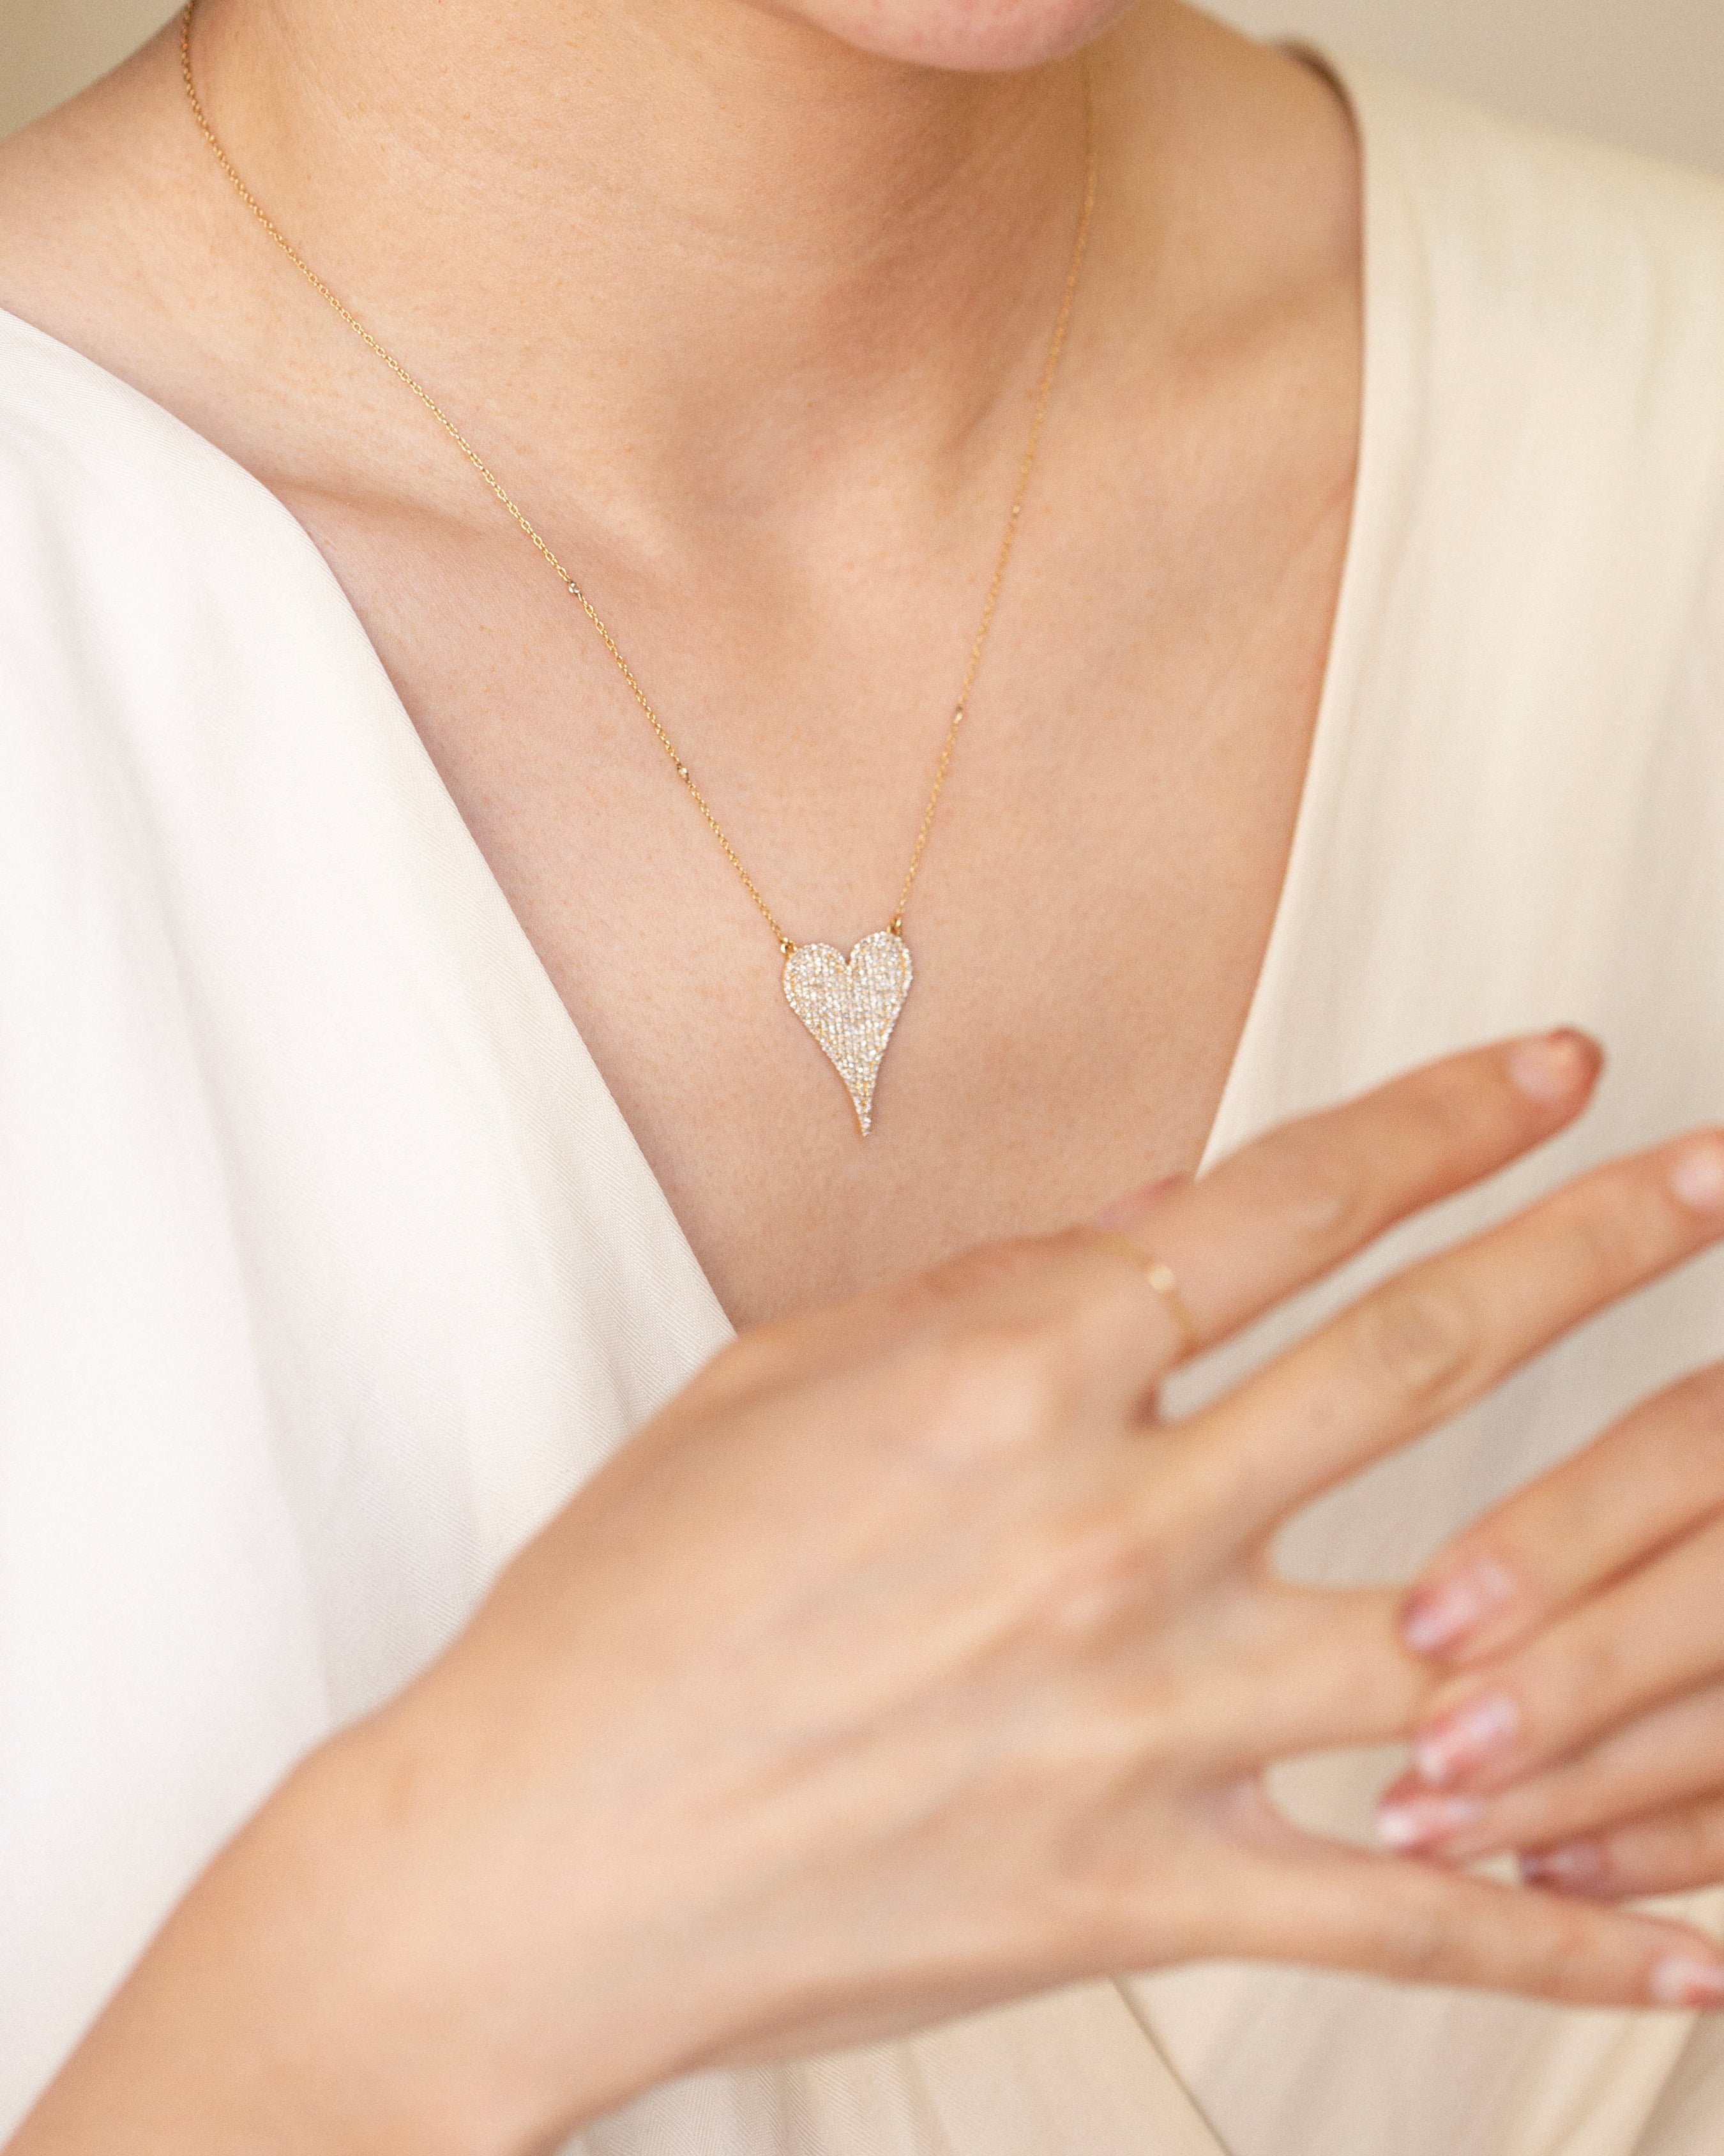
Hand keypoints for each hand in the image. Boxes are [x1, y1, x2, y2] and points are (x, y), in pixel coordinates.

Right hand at [18, 1034, 1723, 2155]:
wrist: (540, 1848)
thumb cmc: (630, 1603)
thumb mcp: (788, 1381)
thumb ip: (990, 1305)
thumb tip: (1156, 1239)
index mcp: (1006, 1375)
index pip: (1286, 1208)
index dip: (1442, 1122)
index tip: (1547, 1074)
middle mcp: (1104, 1528)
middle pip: (1417, 1360)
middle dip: (1590, 1250)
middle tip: (1702, 1187)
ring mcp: (1143, 1716)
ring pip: (1471, 1607)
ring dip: (1641, 1526)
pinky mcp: (1144, 1885)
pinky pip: (1403, 1913)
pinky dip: (1562, 1932)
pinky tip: (1685, 1926)